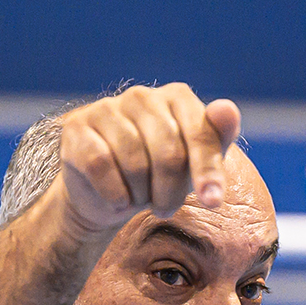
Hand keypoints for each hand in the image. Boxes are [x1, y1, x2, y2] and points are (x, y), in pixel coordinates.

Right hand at [56, 84, 242, 238]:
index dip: (207, 170)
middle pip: (168, 154)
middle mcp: (141, 96)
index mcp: (177, 97)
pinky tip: (116, 198)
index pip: (200, 133)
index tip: (213, 202)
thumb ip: (216, 137)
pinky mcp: (77, 128)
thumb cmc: (160, 176)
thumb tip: (227, 109)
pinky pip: (102, 166)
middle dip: (170, 193)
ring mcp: (106, 108)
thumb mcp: (194, 163)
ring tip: (138, 198)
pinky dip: (114, 194)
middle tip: (165, 208)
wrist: (108, 196)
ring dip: (140, 195)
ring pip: (135, 164)